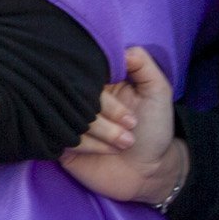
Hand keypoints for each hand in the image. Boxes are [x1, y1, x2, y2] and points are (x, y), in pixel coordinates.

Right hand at [59, 47, 186, 206]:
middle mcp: (80, 97)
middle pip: (76, 94)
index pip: (88, 71)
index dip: (107, 91)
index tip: (129, 109)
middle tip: (131, 128)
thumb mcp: (157, 91)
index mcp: (99, 80)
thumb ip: (142, 63)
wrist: (148, 172)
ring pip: (69, 116)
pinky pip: (61, 137)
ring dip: (101, 132)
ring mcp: (69, 119)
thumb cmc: (154, 128)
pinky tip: (105, 152)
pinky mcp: (61, 142)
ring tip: (124, 144)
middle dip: (106, 114)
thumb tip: (119, 48)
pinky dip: (85, 145)